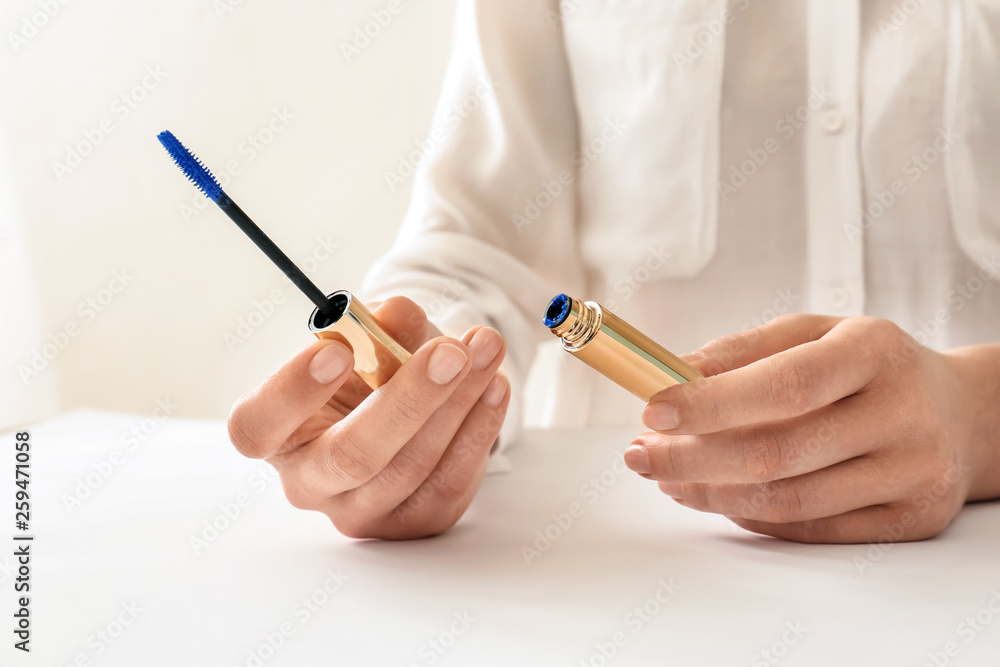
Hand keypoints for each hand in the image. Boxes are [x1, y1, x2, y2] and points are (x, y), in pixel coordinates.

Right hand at [227, 296, 509, 538]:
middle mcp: (308, 482)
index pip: (257, 427)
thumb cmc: (368, 370)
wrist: (405, 408)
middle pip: (351, 456)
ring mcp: (360, 511)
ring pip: (411, 466)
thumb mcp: (366, 338)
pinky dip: (478, 429)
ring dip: (458, 403)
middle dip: (408, 399)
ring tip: (485, 350)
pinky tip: (495, 385)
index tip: (338, 351)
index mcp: (274, 433)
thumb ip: (376, 324)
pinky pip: (449, 482)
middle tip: (449, 352)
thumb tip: (397, 316)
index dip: (292, 393)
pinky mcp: (412, 523)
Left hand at [624, 314, 999, 542]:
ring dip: (711, 493)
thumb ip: (742, 351)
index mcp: (875, 350)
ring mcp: (914, 472)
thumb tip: (670, 375)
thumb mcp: (813, 334)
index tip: (652, 410)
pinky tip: (714, 495)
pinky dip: (750, 516)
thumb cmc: (866, 367)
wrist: (958, 411)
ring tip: (668, 477)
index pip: (786, 385)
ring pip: (789, 501)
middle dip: (692, 459)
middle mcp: (903, 413)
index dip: (712, 403)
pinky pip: (811, 529)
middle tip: (643, 456)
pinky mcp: (912, 519)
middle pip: (779, 453)